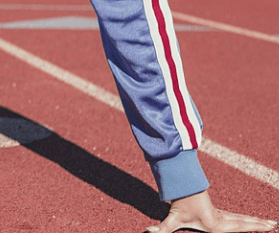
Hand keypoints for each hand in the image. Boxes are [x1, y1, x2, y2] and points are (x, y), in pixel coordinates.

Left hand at [146, 190, 276, 232]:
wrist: (180, 187)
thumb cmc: (178, 204)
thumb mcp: (172, 218)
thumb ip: (162, 228)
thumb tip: (149, 232)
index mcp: (217, 224)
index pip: (239, 227)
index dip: (253, 227)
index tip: (267, 227)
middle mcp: (223, 219)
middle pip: (245, 222)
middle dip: (260, 224)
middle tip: (275, 224)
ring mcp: (222, 215)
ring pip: (243, 219)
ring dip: (256, 221)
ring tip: (271, 223)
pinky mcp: (220, 214)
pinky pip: (238, 217)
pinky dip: (248, 220)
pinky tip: (254, 222)